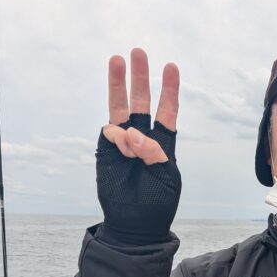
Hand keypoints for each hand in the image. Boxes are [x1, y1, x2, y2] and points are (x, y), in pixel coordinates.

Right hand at [95, 48, 181, 244]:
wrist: (135, 224)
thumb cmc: (156, 202)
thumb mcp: (166, 177)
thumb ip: (155, 152)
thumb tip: (131, 132)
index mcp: (163, 143)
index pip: (167, 111)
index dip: (169, 89)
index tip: (171, 66)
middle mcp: (142, 137)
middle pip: (142, 101)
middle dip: (140, 77)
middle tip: (137, 52)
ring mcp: (122, 142)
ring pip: (120, 108)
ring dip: (118, 84)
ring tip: (116, 60)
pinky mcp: (105, 150)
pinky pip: (111, 132)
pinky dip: (119, 136)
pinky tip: (125, 147)